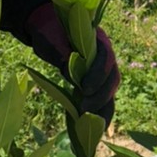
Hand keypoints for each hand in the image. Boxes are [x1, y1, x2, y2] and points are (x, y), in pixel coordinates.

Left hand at [25, 2, 119, 122]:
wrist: (45, 28)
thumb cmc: (49, 30)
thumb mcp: (53, 37)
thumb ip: (62, 51)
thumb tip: (71, 72)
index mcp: (98, 41)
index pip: (105, 59)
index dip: (98, 76)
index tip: (84, 89)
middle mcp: (104, 57)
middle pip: (111, 79)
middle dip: (101, 96)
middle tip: (85, 109)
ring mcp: (100, 70)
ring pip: (109, 91)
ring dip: (103, 108)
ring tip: (94, 126)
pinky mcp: (93, 82)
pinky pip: (100, 98)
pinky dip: (99, 112)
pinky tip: (95, 127)